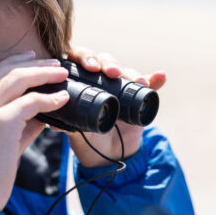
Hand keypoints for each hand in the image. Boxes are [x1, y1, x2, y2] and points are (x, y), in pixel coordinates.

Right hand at [0, 52, 68, 210]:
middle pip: (3, 71)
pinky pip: (30, 102)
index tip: (32, 61)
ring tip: (61, 73)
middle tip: (54, 63)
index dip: (12, 64)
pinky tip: (62, 99)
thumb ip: (17, 125)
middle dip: (32, 64)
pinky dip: (49, 98)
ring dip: (43, 74)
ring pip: (17, 79)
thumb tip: (43, 114)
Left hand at [65, 46, 166, 167]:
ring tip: (138, 81)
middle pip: (104, 61)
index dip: (85, 57)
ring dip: (131, 73)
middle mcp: (100, 79)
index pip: (80, 59)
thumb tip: (54, 122)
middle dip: (109, 64)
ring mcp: (120, 87)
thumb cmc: (88, 141)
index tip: (91, 68)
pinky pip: (148, 85)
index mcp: (81, 81)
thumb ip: (67, 126)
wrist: (109, 156)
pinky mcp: (138, 97)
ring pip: (125, 71)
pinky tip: (161, 76)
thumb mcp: (76, 134)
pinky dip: (155, 80)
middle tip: (112, 73)